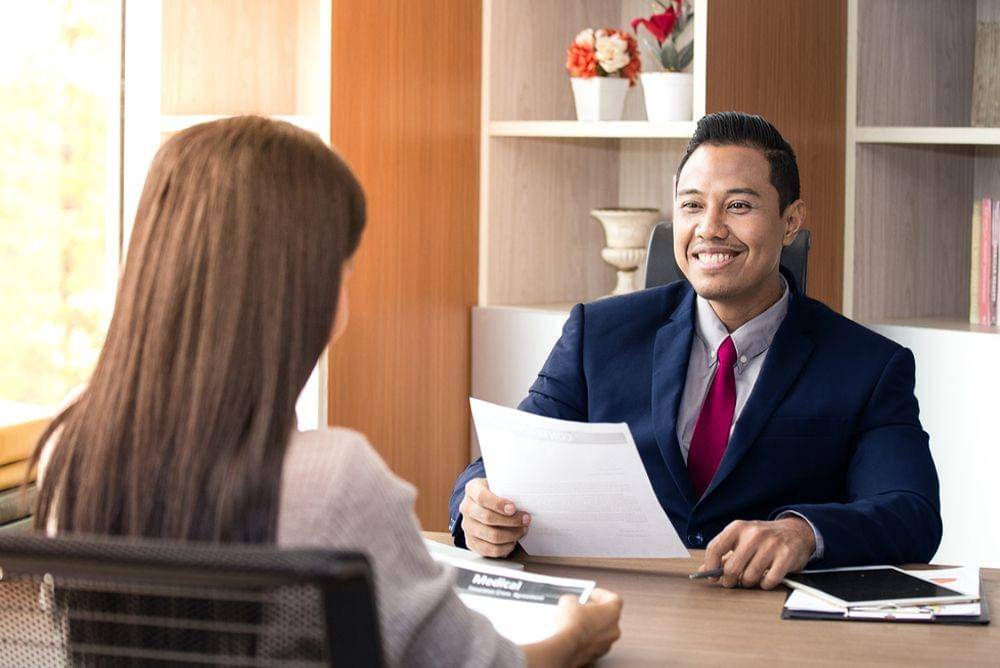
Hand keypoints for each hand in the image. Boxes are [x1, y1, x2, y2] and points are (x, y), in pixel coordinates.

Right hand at [459, 478, 529, 557]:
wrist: (483, 504)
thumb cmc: (495, 493)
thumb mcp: (499, 483)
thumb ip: (507, 488)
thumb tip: (525, 497)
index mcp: (472, 489)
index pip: (482, 497)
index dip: (498, 504)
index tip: (513, 508)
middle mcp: (466, 508)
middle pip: (487, 518)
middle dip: (511, 521)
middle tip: (525, 520)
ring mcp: (467, 526)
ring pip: (491, 536)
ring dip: (511, 535)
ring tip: (522, 530)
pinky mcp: (471, 542)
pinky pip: (489, 550)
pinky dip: (504, 548)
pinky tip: (512, 542)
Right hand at [543, 588, 622, 666]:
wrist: (567, 647)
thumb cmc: (573, 624)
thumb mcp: (569, 601)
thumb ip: (574, 599)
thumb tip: (571, 602)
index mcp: (612, 612)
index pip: (614, 599)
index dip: (602, 595)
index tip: (592, 594)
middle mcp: (614, 629)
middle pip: (609, 616)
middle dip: (595, 611)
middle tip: (583, 608)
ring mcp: (607, 643)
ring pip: (602, 631)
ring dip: (591, 626)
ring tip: (576, 622)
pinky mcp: (598, 654)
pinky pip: (595, 643)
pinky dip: (587, 639)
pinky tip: (575, 635)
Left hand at [698, 517, 815, 589]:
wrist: (795, 532)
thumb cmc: (763, 538)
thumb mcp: (741, 538)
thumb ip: (723, 553)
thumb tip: (704, 569)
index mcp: (738, 528)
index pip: (715, 548)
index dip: (710, 565)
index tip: (712, 576)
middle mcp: (753, 534)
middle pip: (732, 568)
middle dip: (730, 580)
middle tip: (732, 582)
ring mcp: (771, 545)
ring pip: (750, 577)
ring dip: (748, 583)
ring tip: (751, 578)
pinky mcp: (785, 557)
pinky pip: (769, 581)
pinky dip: (765, 585)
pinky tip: (765, 579)